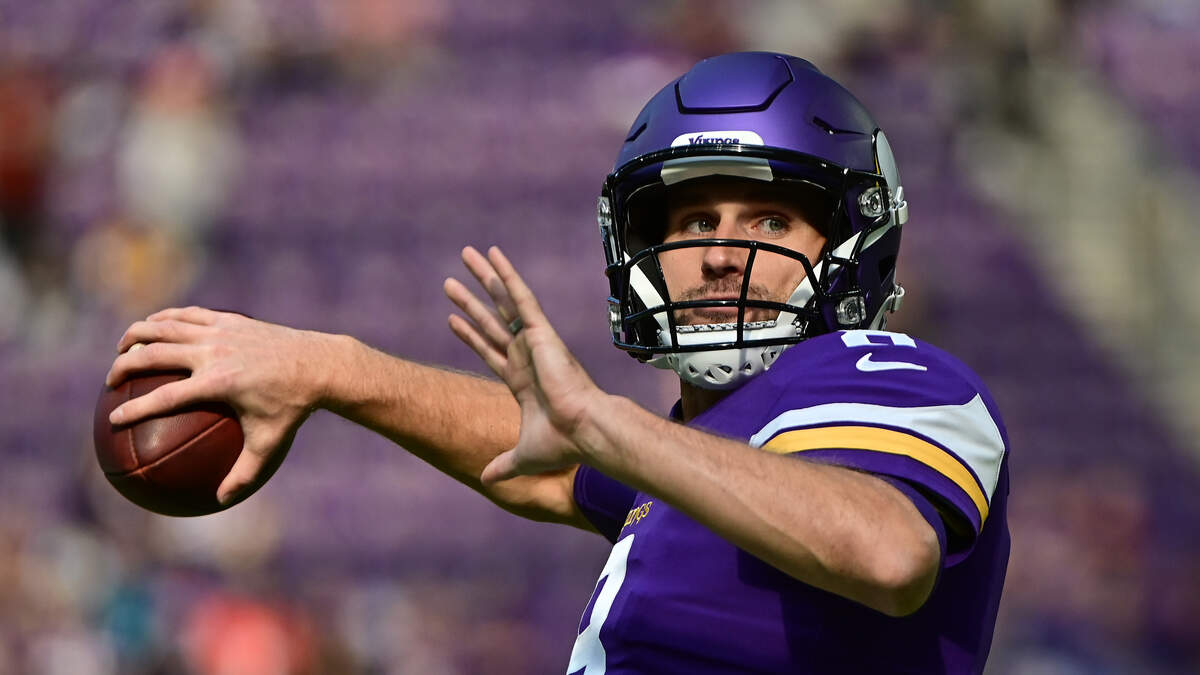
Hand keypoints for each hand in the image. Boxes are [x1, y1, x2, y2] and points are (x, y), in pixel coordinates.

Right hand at [105, 307, 331, 503]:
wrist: (318, 364)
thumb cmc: (292, 408)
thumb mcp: (270, 444)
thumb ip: (244, 473)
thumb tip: (221, 501)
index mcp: (219, 383)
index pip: (164, 397)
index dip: (135, 409)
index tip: (112, 420)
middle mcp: (215, 353)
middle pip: (154, 354)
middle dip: (124, 365)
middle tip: (110, 381)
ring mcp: (221, 332)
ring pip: (165, 326)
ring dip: (138, 334)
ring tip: (123, 348)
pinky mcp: (229, 319)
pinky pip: (188, 315)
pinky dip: (165, 318)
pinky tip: (155, 327)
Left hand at [444, 246, 603, 484]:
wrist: (585, 432)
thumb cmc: (563, 444)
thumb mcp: (524, 456)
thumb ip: (504, 465)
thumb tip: (487, 480)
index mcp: (523, 380)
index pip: (490, 351)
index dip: (471, 336)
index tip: (452, 320)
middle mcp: (527, 355)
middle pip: (491, 321)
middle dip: (471, 301)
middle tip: (450, 282)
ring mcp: (533, 341)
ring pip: (503, 302)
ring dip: (483, 280)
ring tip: (465, 255)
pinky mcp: (541, 333)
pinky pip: (521, 298)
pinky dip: (507, 276)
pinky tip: (493, 255)